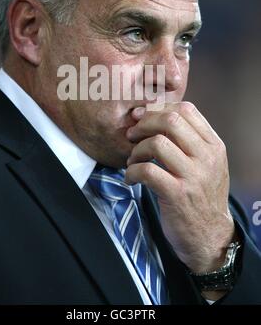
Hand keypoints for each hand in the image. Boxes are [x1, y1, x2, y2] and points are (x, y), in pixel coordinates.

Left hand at [125, 102, 235, 275]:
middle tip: (132, 135)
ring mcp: (193, 176)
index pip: (187, 110)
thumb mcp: (207, 164)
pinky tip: (131, 178)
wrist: (210, 236)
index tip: (143, 118)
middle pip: (171, 121)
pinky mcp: (177, 194)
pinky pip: (147, 170)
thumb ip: (189, 140)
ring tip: (133, 161)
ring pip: (157, 143)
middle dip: (144, 123)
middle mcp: (207, 157)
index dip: (159, 109)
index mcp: (214, 145)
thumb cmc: (201, 196)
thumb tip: (155, 116)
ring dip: (136, 150)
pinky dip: (132, 171)